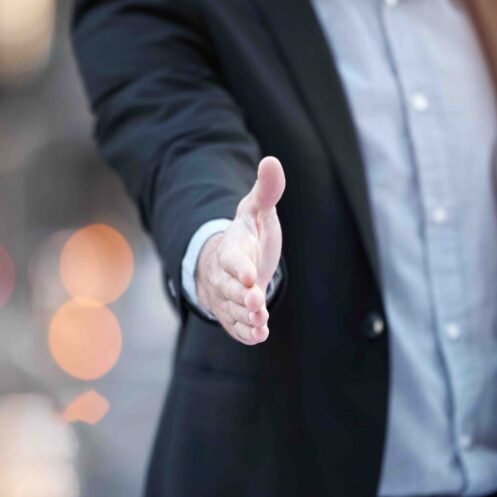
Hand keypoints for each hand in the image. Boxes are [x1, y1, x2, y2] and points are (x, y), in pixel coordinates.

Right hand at [196, 156, 285, 344]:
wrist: (229, 263)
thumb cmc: (248, 236)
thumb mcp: (257, 211)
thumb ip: (267, 191)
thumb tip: (272, 161)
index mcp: (231, 250)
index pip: (232, 260)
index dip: (240, 268)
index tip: (249, 277)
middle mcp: (224, 277)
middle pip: (229, 290)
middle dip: (243, 298)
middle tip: (258, 303)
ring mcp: (226, 299)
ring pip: (233, 311)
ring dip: (247, 318)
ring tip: (261, 323)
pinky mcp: (232, 316)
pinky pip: (236, 327)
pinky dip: (246, 333)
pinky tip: (259, 335)